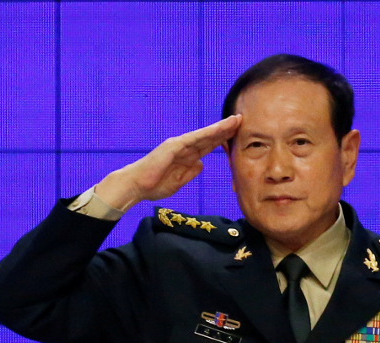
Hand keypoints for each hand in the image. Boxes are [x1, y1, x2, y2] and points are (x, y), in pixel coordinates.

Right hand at [95, 115, 241, 210]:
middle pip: (209, 137)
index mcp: (187, 156)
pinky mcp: (173, 146)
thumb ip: (191, 172)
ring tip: (236, 120)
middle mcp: (184, 147)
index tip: (239, 134)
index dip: (223, 139)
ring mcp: (179, 145)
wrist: (137, 186)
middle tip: (243, 120)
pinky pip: (193, 139)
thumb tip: (201, 164)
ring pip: (204, 135)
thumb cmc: (155, 185)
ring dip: (220, 128)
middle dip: (226, 129)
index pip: (209, 146)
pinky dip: (206, 133)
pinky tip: (219, 129)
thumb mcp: (179, 181)